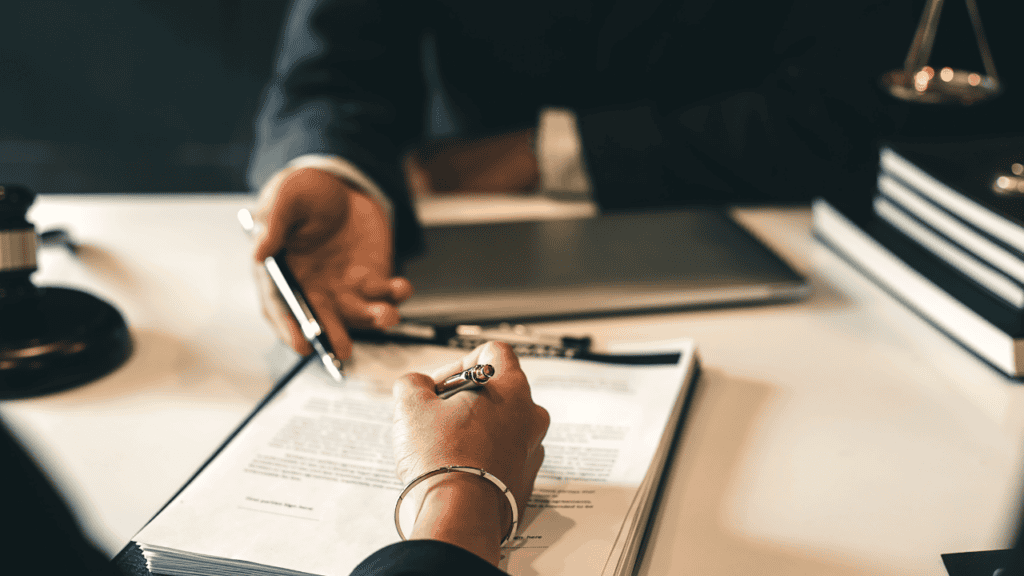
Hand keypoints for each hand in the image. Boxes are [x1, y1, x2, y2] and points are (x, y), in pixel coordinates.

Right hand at [252, 167, 412, 358]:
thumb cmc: (304, 191)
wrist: (340, 183)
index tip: (301, 344)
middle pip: (321, 319)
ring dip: (372, 319)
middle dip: (333, 336)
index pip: (281, 306)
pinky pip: (384, 293)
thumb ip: (274, 223)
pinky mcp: (372, 277)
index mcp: (282, 273)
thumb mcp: (285, 196)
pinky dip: (395, 295)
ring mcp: (344, 286)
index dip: (290, 327)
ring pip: (357, 312)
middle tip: (344, 349)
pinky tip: (401, 287)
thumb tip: (259, 251)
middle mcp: (312, 287)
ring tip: (385, 315)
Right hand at [391, 342, 548, 563]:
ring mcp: (531, 451)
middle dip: (464, 400)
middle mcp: (530, 417)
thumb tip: (415, 385)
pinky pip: (502, 459)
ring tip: (442, 448)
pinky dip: (482, 459)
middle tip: (436, 417)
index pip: (493, 352)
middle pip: (497, 391)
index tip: (439, 386)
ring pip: (500, 427)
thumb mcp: (410, 406)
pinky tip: (456, 470)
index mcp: (512, 389)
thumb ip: (412, 383)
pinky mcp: (525, 482)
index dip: (459, 363)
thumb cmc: (441, 460)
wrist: (459, 518)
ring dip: (473, 430)